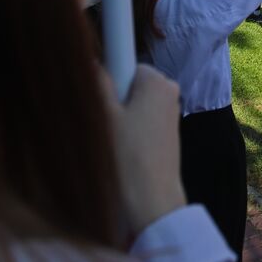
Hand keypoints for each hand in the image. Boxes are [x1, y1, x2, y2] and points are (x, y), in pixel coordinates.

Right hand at [100, 65, 186, 235]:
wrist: (152, 201)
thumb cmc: (127, 157)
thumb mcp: (105, 117)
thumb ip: (98, 84)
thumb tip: (90, 60)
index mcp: (158, 81)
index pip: (123, 60)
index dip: (106, 75)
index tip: (96, 95)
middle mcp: (170, 91)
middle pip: (128, 83)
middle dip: (111, 98)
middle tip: (102, 123)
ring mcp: (171, 113)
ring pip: (133, 103)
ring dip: (117, 116)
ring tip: (112, 142)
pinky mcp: (168, 132)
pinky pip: (141, 119)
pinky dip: (129, 129)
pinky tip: (122, 151)